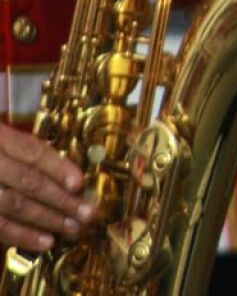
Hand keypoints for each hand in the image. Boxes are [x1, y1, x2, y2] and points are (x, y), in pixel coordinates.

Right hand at [0, 126, 93, 250]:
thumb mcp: (5, 133)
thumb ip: (30, 149)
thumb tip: (72, 175)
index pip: (31, 152)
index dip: (57, 167)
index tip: (80, 183)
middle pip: (27, 182)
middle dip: (60, 199)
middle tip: (87, 214)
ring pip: (12, 205)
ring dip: (46, 220)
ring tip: (72, 229)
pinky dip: (22, 236)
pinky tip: (45, 243)